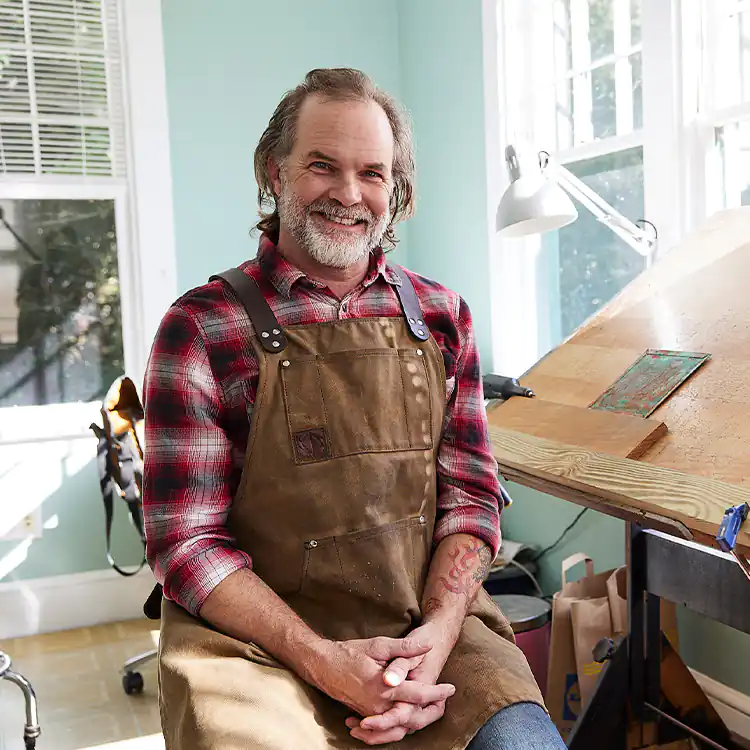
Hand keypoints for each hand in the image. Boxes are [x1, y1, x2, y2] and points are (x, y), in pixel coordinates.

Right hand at [346, 619, 461, 744]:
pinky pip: (387, 728)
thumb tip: (428, 646)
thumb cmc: (350, 653)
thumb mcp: (379, 645)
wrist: (323, 666)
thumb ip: (405, 648)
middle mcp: (379, 706)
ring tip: (432, 708)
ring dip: (418, 720)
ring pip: (400, 727)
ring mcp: (371, 713)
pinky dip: (401, 724)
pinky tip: (408, 715)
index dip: (437, 692)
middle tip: (445, 700)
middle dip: (432, 712)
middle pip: (412, 718)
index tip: (450, 688)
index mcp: (384, 688)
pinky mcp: (366, 715)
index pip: (418, 695)